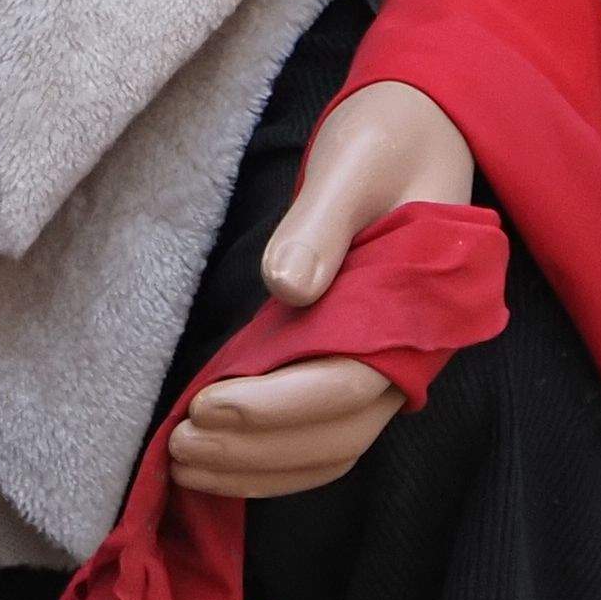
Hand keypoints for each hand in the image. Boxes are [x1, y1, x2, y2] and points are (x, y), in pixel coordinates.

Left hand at [158, 66, 480, 501]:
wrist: (417, 132)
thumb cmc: (389, 142)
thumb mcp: (355, 165)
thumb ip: (322, 225)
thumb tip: (286, 287)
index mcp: (420, 311)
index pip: (350, 388)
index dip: (278, 408)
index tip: (210, 404)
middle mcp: (408, 354)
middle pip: (336, 435)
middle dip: (256, 450)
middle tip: (180, 445)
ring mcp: (386, 366)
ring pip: (327, 447)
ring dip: (257, 467)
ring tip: (183, 460)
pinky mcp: (356, 364)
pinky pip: (321, 434)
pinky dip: (271, 460)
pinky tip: (217, 460)